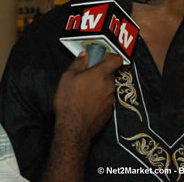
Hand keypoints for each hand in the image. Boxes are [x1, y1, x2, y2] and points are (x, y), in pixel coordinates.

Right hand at [40, 52, 123, 181]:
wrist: (74, 128)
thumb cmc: (69, 100)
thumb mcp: (67, 77)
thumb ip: (78, 63)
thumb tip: (85, 55)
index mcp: (100, 74)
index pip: (116, 59)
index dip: (110, 56)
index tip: (101, 58)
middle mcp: (109, 85)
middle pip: (110, 74)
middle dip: (100, 73)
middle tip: (86, 77)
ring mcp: (111, 99)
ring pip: (107, 87)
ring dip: (99, 87)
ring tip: (84, 93)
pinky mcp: (109, 111)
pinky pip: (106, 100)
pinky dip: (99, 99)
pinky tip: (87, 104)